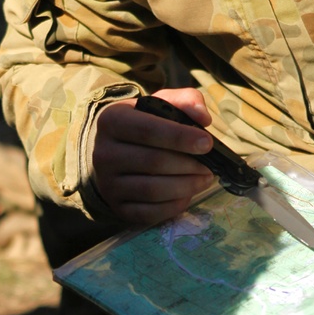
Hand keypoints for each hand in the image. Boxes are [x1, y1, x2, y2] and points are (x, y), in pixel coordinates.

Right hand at [92, 88, 214, 224]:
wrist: (113, 152)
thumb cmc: (143, 125)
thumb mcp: (159, 104)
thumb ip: (185, 101)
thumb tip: (203, 119)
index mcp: (111, 121)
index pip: (148, 130)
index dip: (180, 137)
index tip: (207, 143)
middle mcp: (103, 153)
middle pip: (153, 162)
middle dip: (188, 165)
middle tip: (210, 166)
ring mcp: (108, 184)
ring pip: (153, 190)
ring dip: (186, 186)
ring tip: (204, 179)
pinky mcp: (117, 207)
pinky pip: (149, 213)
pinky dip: (174, 206)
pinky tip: (187, 194)